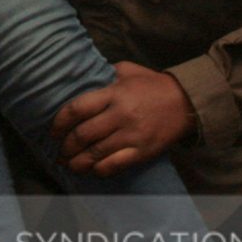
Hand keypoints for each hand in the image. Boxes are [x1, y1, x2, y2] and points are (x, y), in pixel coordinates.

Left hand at [52, 61, 193, 176]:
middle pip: (83, 135)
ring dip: (77, 162)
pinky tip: (92, 170)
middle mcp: (121, 115)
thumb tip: (81, 78)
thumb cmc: (154, 85)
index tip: (53, 131)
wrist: (187, 102)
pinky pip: (114, 165)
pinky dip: (99, 170)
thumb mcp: (128, 71)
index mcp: (115, 93)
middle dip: (66, 147)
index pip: (77, 109)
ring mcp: (132, 135)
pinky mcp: (142, 152)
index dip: (60, 122)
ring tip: (69, 165)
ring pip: (95, 154)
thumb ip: (104, 75)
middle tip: (60, 152)